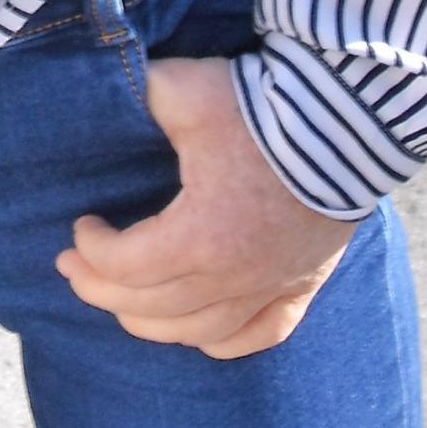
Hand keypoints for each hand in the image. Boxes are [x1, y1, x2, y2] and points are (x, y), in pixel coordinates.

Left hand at [57, 56, 356, 356]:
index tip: (80, 225)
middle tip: (74, 267)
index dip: (90, 250)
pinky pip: (258, 335)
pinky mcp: (305, 284)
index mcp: (201, 236)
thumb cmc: (263, 105)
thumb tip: (104, 92)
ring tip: (120, 295)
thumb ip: (138, 95)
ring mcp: (274, 285)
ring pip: (197, 331)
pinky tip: (195, 329)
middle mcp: (236, 276)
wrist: (352, 116)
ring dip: (148, 320)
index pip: (125, 265)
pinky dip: (220, 338)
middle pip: (150, 307)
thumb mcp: (186, 89)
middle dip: (101, 288)